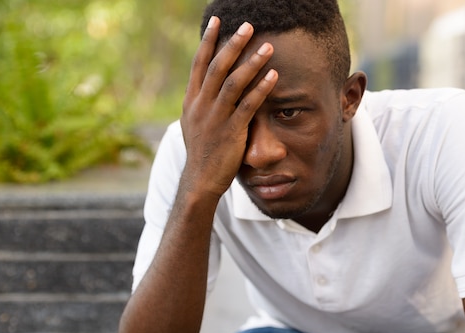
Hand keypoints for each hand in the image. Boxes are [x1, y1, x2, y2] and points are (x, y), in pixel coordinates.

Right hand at [180, 17, 277, 197]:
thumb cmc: (202, 151)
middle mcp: (201, 106)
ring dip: (251, 63)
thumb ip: (201, 102)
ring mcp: (215, 118)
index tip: (217, 21)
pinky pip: (248, 106)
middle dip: (233, 44)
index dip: (208, 41)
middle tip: (248, 25)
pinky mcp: (231, 132)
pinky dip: (261, 89)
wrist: (200, 179)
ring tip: (267, 46)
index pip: (198, 64)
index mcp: (191, 101)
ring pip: (233, 83)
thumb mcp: (194, 123)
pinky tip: (273, 76)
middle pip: (217, 68)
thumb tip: (208, 84)